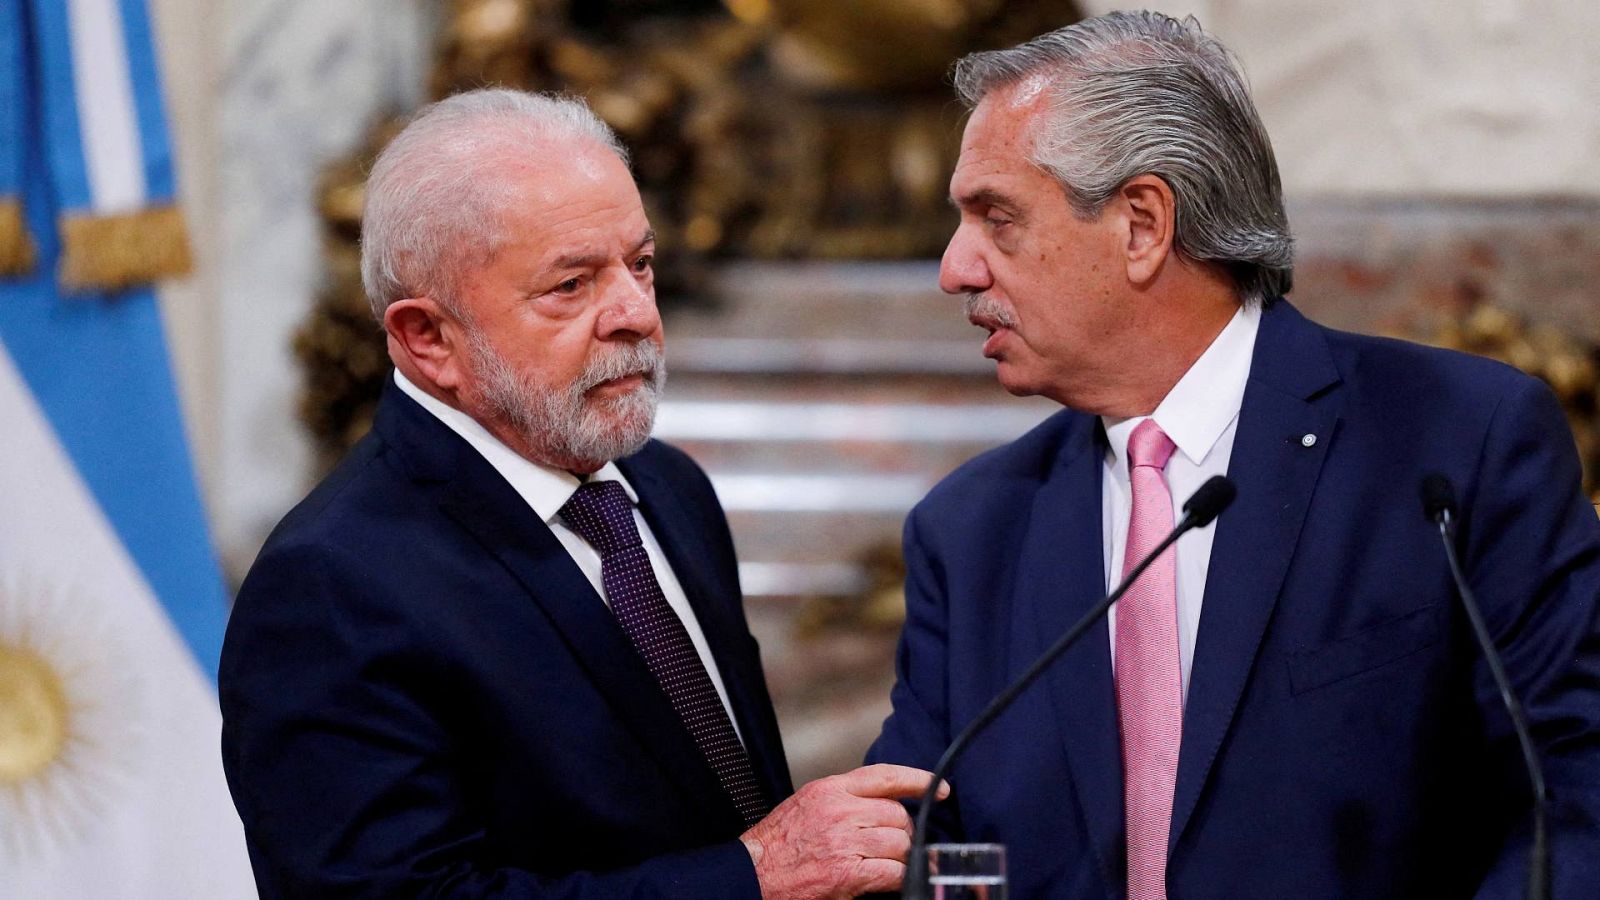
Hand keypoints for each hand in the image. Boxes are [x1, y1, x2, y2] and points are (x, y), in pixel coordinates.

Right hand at [741, 763, 947, 899]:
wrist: (751, 874)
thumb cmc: (776, 845)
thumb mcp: (807, 805)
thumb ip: (843, 800)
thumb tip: (881, 807)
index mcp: (829, 790)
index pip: (884, 776)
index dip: (918, 779)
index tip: (938, 787)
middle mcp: (840, 810)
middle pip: (898, 814)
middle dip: (903, 832)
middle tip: (892, 846)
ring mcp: (845, 842)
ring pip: (899, 843)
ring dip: (900, 857)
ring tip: (885, 864)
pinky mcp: (848, 873)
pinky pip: (892, 872)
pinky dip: (896, 878)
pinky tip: (888, 881)